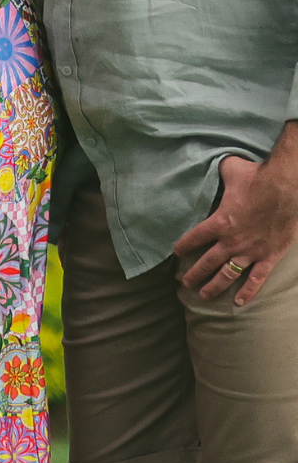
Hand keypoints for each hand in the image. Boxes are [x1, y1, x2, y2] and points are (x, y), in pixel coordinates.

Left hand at [175, 127, 297, 303]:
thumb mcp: (230, 170)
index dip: (183, 246)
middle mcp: (231, 241)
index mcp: (218, 222)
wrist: (286, 187)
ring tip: (203, 295)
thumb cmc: (257, 177)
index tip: (176, 253)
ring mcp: (251, 251)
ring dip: (214, 285)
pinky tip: (238, 302)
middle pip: (207, 262)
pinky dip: (248, 291)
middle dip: (194, 274)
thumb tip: (213, 160)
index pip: (194, 238)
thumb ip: (219, 171)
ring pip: (228, 274)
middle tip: (184, 283)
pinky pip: (257, 278)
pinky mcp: (270, 256)